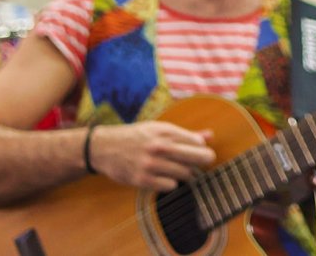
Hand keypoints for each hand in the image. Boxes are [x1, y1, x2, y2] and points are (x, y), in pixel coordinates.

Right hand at [88, 121, 216, 191]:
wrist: (105, 147)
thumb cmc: (137, 137)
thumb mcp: (159, 129)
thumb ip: (185, 134)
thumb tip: (210, 136)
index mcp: (165, 131)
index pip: (198, 143)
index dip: (201, 149)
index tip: (198, 152)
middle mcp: (159, 147)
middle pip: (197, 158)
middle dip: (203, 162)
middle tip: (199, 164)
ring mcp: (151, 164)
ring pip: (185, 174)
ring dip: (185, 174)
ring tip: (179, 170)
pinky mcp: (142, 180)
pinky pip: (170, 187)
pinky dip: (170, 184)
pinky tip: (164, 178)